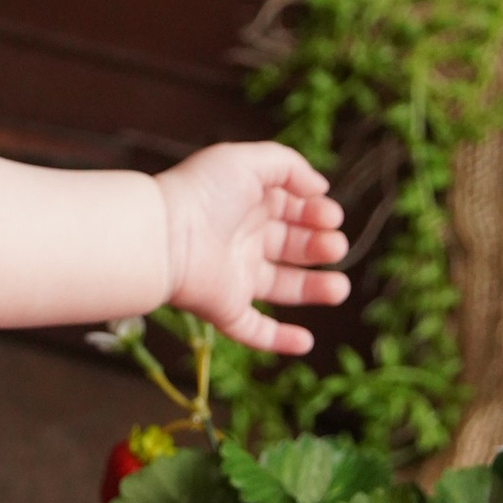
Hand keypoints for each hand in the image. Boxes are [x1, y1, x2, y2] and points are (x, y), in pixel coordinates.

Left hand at [155, 140, 348, 353]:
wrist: (163, 236)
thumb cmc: (202, 193)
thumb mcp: (247, 161)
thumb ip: (288, 166)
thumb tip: (321, 188)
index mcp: (247, 205)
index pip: (291, 211)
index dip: (316, 213)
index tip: (330, 216)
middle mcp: (242, 240)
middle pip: (292, 247)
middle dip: (320, 246)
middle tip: (335, 246)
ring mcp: (234, 277)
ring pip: (282, 288)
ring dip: (314, 290)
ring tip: (339, 288)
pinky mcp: (224, 308)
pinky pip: (254, 330)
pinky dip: (279, 341)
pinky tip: (306, 342)